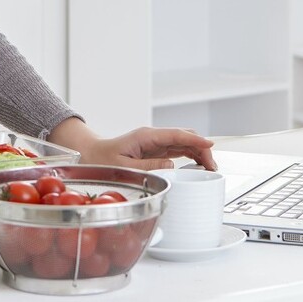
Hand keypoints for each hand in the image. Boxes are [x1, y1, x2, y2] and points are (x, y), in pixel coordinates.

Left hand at [49, 118, 216, 171]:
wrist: (90, 154)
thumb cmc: (102, 160)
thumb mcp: (124, 166)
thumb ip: (148, 166)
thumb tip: (172, 164)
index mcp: (146, 136)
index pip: (176, 135)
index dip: (195, 139)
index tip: (210, 145)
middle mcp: (153, 137)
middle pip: (184, 137)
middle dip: (201, 148)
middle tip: (212, 167)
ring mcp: (155, 142)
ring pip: (183, 143)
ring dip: (198, 152)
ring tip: (209, 168)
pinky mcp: (155, 150)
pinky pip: (177, 149)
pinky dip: (190, 155)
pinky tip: (197, 165)